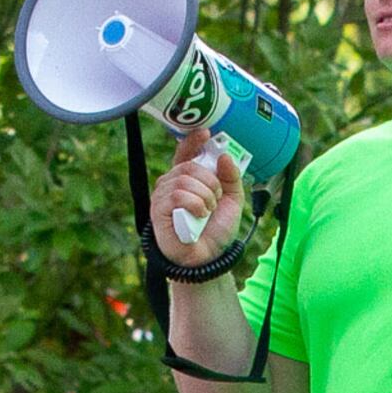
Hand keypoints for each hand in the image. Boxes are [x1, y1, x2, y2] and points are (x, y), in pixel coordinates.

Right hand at [147, 122, 245, 268]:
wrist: (208, 258)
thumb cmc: (215, 231)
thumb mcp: (232, 201)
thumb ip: (231, 178)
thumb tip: (224, 155)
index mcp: (188, 180)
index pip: (184, 153)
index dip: (192, 141)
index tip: (206, 134)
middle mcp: (172, 184)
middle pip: (190, 165)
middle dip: (210, 180)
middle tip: (215, 198)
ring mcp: (163, 197)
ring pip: (184, 179)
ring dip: (204, 195)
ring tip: (208, 211)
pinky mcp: (159, 210)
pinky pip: (177, 194)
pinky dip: (195, 203)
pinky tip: (199, 215)